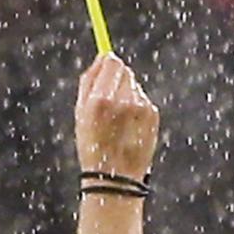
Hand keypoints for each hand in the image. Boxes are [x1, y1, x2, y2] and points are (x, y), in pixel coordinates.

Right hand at [76, 54, 159, 181]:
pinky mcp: (153, 114)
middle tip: (110, 99)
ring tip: (119, 119)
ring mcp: (141, 108)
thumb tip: (103, 57)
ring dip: (127, 94)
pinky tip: (130, 125)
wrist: (116, 176)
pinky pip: (143, 100)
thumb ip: (89, 80)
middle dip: (117, 79)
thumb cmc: (93, 144)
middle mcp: (123, 101)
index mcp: (100, 100)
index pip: (112, 62)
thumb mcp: (80, 112)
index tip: (105, 68)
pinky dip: (137, 107)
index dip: (108, 64)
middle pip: (124, 70)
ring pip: (134, 85)